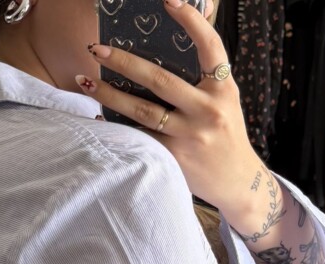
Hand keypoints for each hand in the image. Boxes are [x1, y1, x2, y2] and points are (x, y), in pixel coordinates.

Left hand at [76, 4, 324, 263]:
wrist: (238, 183)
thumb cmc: (226, 133)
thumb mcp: (226, 98)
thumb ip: (207, 71)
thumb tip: (182, 31)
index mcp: (223, 89)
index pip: (210, 47)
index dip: (192, 21)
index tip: (169, 0)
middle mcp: (208, 111)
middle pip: (159, 80)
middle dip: (124, 62)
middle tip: (97, 48)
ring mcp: (190, 138)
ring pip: (142, 111)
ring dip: (110, 94)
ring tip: (86, 80)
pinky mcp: (174, 160)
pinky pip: (140, 138)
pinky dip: (117, 127)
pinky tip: (97, 116)